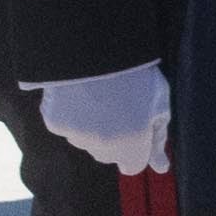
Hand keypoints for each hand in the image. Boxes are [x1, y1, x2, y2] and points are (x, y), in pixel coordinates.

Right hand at [32, 58, 176, 176]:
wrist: (95, 46)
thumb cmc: (136, 72)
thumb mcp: (159, 102)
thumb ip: (158, 137)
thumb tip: (161, 169)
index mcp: (132, 145)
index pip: (132, 165)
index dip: (135, 148)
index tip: (134, 129)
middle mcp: (103, 148)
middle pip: (107, 154)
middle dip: (113, 137)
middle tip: (116, 103)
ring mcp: (76, 136)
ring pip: (84, 139)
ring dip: (90, 125)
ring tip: (97, 93)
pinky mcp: (54, 122)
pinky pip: (63, 124)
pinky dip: (69, 112)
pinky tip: (77, 91)